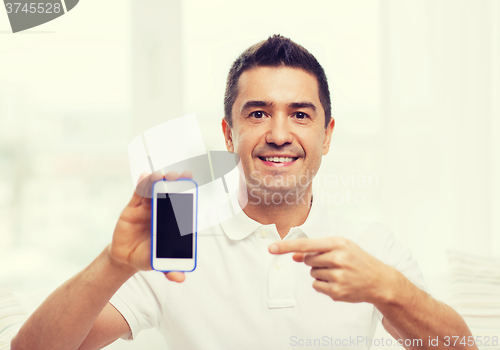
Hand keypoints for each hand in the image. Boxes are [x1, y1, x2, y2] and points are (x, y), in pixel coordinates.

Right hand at [108, 170, 192, 282]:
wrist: (125, 257)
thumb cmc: (146, 256)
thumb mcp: (157, 263)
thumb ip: (169, 269)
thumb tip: (180, 278)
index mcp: (171, 222)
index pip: (181, 204)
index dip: (188, 193)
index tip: (192, 183)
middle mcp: (162, 211)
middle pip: (169, 193)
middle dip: (175, 183)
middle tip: (180, 176)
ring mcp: (148, 207)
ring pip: (155, 190)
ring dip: (159, 181)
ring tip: (163, 175)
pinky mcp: (134, 207)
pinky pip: (138, 193)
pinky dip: (142, 184)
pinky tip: (145, 176)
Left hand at [269, 237, 394, 303]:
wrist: (379, 280)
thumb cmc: (357, 260)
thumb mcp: (341, 247)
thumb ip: (317, 249)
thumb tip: (294, 256)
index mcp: (338, 243)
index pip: (306, 244)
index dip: (286, 246)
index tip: (271, 248)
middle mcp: (338, 258)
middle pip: (307, 260)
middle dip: (315, 261)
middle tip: (334, 263)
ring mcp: (338, 276)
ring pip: (312, 273)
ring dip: (320, 273)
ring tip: (339, 272)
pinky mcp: (336, 292)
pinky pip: (316, 286)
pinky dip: (323, 285)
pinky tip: (338, 282)